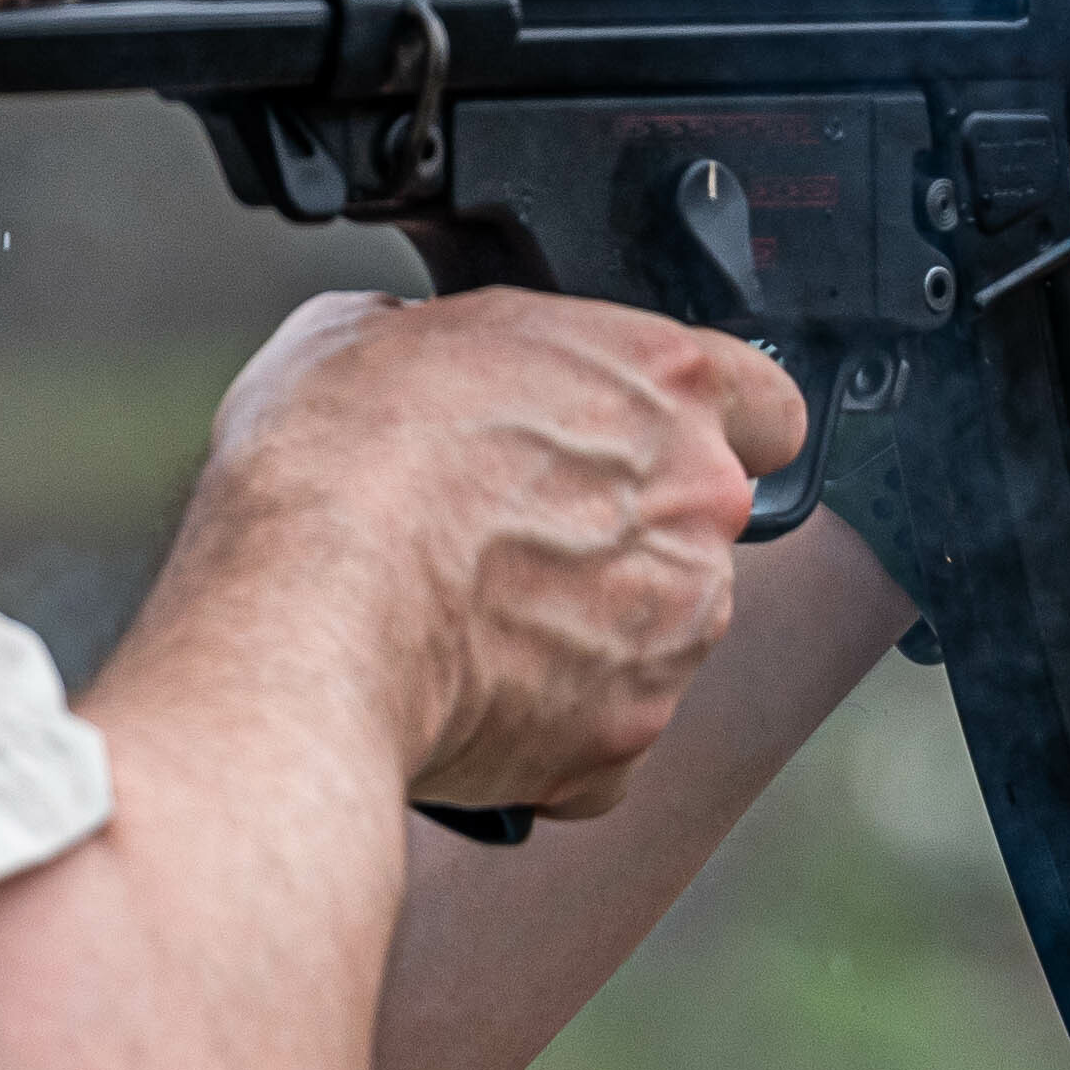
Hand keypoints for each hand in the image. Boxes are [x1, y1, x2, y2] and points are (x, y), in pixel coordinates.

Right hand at [186, 289, 805, 816]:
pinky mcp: (626, 737)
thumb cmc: (334, 464)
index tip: (652, 446)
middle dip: (622, 535)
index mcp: (659, 381)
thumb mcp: (362, 332)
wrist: (303, 620)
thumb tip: (412, 356)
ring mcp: (675, 628)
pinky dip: (550, 726)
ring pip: (658, 632)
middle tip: (507, 538)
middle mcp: (697, 504)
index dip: (708, 427)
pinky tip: (466, 696)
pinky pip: (606, 732)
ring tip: (466, 622)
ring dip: (587, 631)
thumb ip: (440, 342)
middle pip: (698, 526)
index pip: (765, 404)